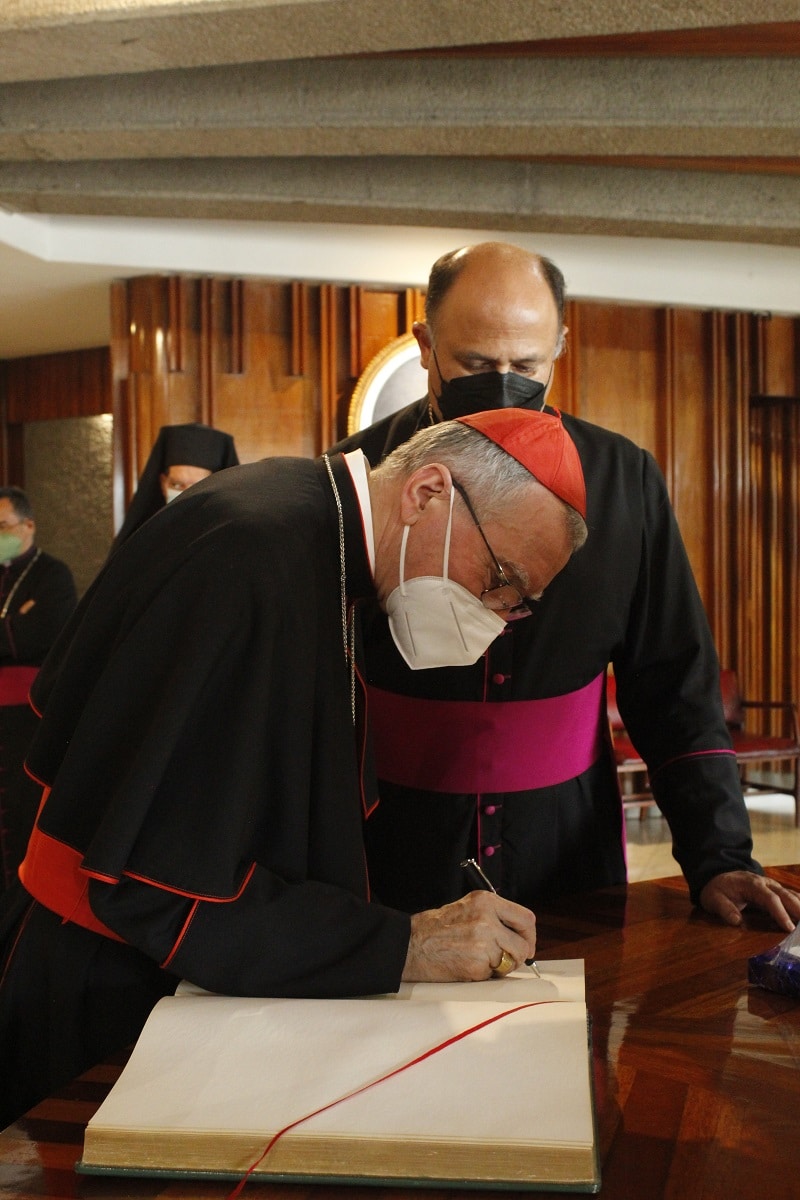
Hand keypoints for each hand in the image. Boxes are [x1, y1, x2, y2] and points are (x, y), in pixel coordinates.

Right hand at [401, 891, 535, 981]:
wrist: (410, 945)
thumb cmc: (436, 928)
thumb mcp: (467, 908)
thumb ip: (494, 917)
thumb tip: (520, 935)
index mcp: (485, 901)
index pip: (526, 918)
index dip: (528, 935)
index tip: (526, 944)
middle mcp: (487, 919)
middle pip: (523, 943)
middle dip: (518, 955)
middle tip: (507, 960)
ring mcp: (483, 942)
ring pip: (512, 961)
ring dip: (502, 966)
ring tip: (481, 961)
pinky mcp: (477, 964)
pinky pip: (495, 975)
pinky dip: (486, 975)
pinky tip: (469, 967)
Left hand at [699, 870, 799, 932]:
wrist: (719, 878)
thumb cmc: (718, 890)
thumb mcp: (713, 899)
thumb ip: (724, 908)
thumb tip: (735, 920)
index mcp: (752, 884)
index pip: (770, 898)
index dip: (780, 913)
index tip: (789, 928)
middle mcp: (766, 883)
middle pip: (786, 896)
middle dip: (798, 910)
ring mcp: (773, 886)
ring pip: (792, 895)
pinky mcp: (776, 892)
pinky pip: (792, 897)